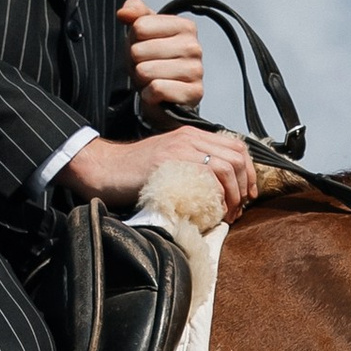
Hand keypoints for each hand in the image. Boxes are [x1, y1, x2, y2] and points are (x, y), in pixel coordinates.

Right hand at [62, 125, 256, 221]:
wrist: (102, 168)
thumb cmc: (132, 173)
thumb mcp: (168, 162)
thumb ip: (192, 168)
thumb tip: (217, 192)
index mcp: (192, 136)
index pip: (236, 146)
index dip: (249, 172)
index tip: (247, 195)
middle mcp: (190, 138)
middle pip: (237, 157)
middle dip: (245, 187)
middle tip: (238, 209)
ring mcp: (180, 148)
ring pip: (226, 167)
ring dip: (233, 194)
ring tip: (226, 214)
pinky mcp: (170, 162)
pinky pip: (206, 176)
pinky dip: (215, 196)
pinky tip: (210, 210)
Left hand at [119, 0, 204, 122]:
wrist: (164, 95)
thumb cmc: (152, 59)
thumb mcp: (142, 31)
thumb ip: (134, 12)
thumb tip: (123, 13)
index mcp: (185, 26)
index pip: (139, 27)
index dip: (134, 40)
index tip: (145, 47)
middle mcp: (194, 47)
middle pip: (139, 51)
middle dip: (136, 62)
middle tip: (147, 67)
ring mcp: (196, 71)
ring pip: (145, 71)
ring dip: (142, 80)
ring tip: (152, 80)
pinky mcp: (193, 93)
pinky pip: (156, 89)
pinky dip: (149, 95)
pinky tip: (156, 94)